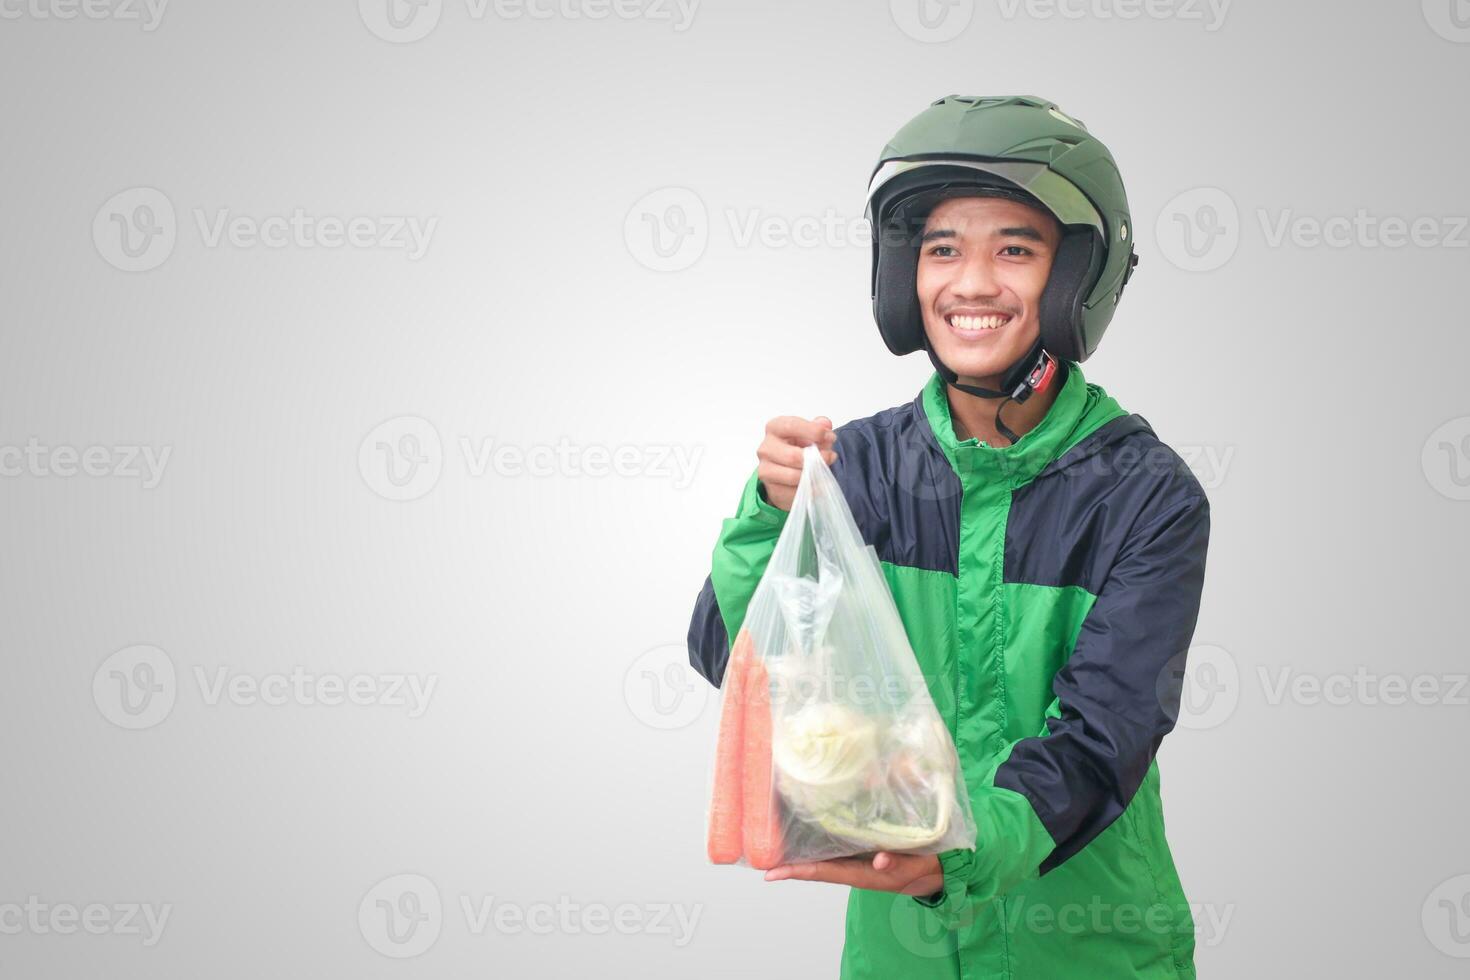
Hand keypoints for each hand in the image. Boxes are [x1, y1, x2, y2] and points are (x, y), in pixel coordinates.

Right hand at [757, 416, 837, 511]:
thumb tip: (825, 424)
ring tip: (825, 470)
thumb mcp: (810, 434)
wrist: (786, 472)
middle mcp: (766, 448)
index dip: (813, 431)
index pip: (791, 426)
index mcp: (774, 428)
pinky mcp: (772, 489)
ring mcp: (766, 470)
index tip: (830, 436)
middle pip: (792, 456)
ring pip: (793, 476)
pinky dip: (811, 489)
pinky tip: (818, 483)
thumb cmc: (798, 447)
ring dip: (814, 475)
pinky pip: (795, 492)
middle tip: (832, 457)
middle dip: (818, 458)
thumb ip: (819, 428)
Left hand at [763, 851, 942, 895]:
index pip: (825, 873)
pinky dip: (819, 839)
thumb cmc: (928, 866)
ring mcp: (858, 860)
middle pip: (817, 866)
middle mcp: (856, 868)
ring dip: (801, 851)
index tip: (772, 873)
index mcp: (865, 875)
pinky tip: (807, 828)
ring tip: (775, 840)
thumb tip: (879, 861)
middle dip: (790, 863)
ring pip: (824, 856)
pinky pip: (836, 847)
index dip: (798, 872)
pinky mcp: (864, 850)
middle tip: (762, 856)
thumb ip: (900, 863)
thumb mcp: (918, 865)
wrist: (941, 867)